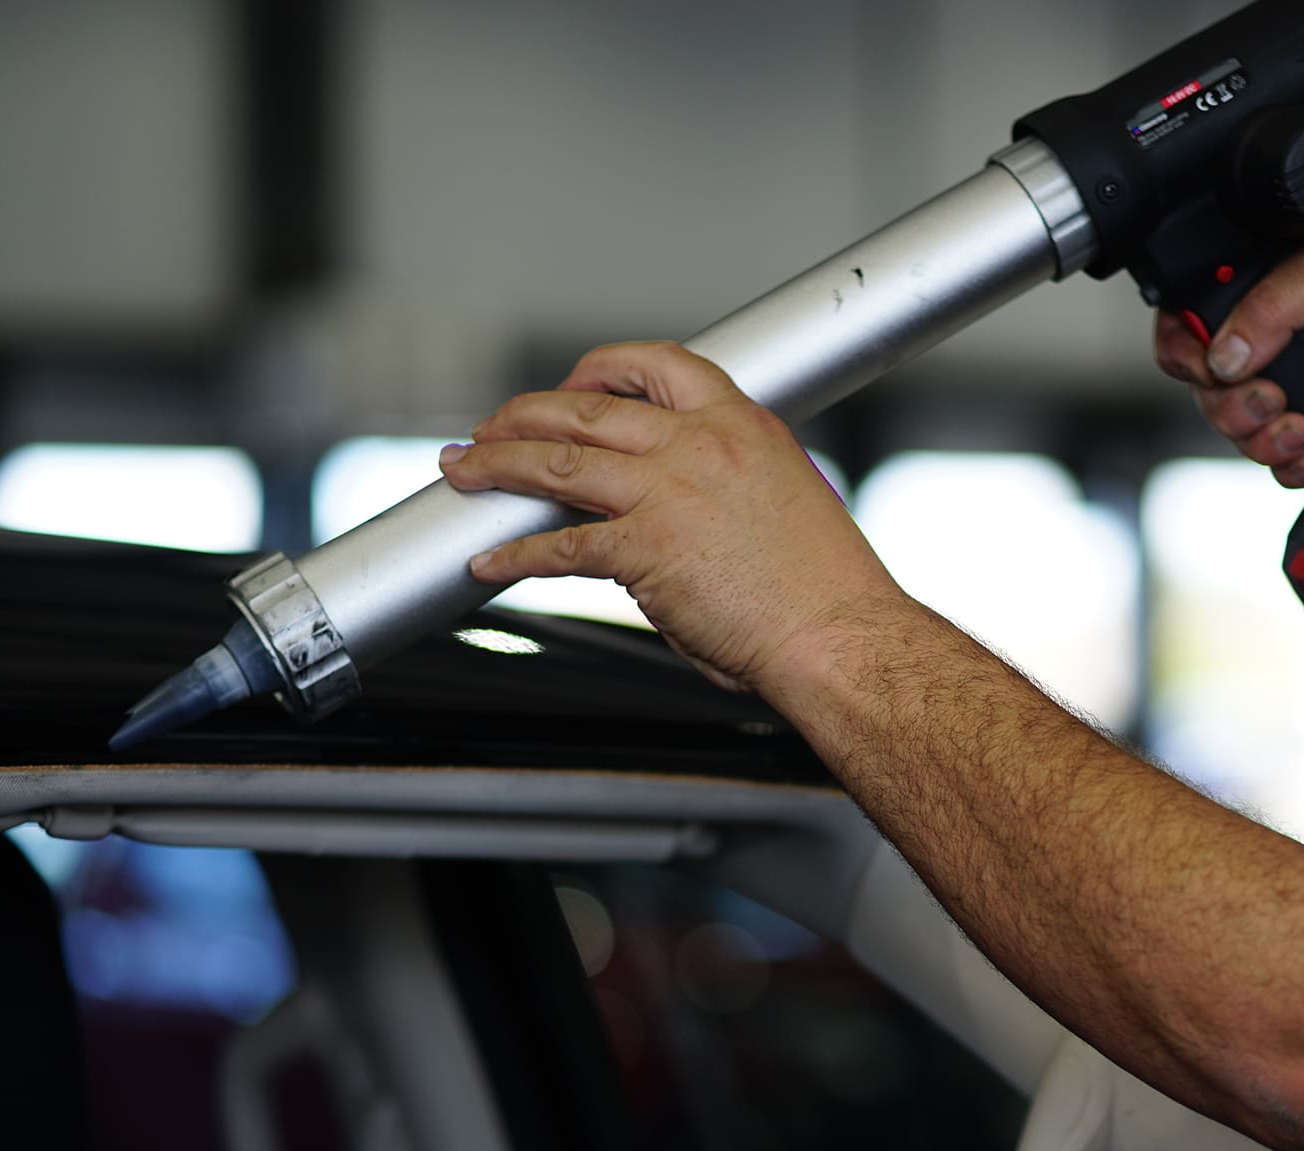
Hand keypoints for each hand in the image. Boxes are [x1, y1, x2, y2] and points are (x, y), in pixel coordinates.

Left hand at [442, 341, 904, 694]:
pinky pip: (560, 546)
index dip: (602, 367)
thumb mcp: (782, 495)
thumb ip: (724, 482)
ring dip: (498, 463)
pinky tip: (490, 559)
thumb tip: (681, 502)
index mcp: (741, 424)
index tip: (575, 383)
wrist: (839, 635)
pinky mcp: (645, 549)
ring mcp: (668, 493)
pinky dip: (515, 553)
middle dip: (526, 412)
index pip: (658, 363)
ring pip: (557, 459)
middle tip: (494, 426)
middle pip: (588, 406)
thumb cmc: (823, 587)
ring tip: (464, 471)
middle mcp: (699, 445)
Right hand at [1152, 219, 1303, 486]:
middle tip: (1270, 399)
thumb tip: (1223, 355)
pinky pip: (1276, 458)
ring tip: (1299, 427)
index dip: (1185, 352)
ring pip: (1237, 428)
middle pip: (1206, 388)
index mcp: (1254, 285)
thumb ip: (1268, 310)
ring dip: (1261, 437)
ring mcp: (1288, 381)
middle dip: (1232, 405)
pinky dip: (1289, 463)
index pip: (1186, 322)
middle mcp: (1263, 336)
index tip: (1208, 368)